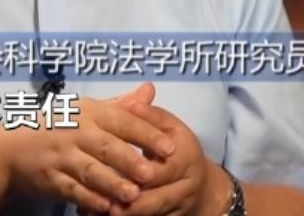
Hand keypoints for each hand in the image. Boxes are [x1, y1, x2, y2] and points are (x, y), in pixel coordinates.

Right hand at [5, 83, 177, 213]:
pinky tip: (106, 208)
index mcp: (88, 113)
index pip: (122, 121)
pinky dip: (88, 199)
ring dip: (111, 183)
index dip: (146, 133)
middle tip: (151, 173)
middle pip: (106, 146)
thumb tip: (150, 90)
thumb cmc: (56, 125)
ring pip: (89, 170)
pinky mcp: (50, 178)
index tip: (170, 147)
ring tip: (133, 195)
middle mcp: (75, 132)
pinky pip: (71, 189)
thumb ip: (121, 105)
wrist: (9, 149)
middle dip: (129, 160)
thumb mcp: (86, 109)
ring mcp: (61, 156)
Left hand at [102, 100, 227, 215]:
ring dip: (127, 214)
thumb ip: (151, 115)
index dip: (138, 171)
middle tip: (104, 200)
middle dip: (130, 200)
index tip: (113, 169)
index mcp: (185, 158)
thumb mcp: (171, 127)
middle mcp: (186, 186)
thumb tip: (135, 99)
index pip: (162, 167)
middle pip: (156, 198)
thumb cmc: (179, 149)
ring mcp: (179, 207)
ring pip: (152, 214)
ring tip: (101, 211)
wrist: (202, 186)